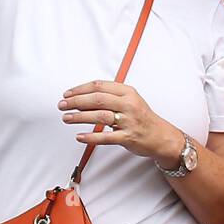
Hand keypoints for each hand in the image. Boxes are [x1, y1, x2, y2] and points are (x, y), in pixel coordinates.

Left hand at [58, 80, 183, 162]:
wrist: (161, 136)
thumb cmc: (142, 118)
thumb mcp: (129, 100)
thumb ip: (110, 96)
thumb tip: (82, 97)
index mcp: (127, 92)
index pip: (99, 86)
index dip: (80, 89)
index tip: (67, 94)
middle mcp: (128, 104)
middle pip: (97, 99)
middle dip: (76, 101)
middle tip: (62, 105)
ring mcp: (129, 121)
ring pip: (100, 116)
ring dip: (80, 117)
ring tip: (66, 118)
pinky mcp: (128, 137)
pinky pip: (106, 137)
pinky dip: (91, 137)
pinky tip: (79, 136)